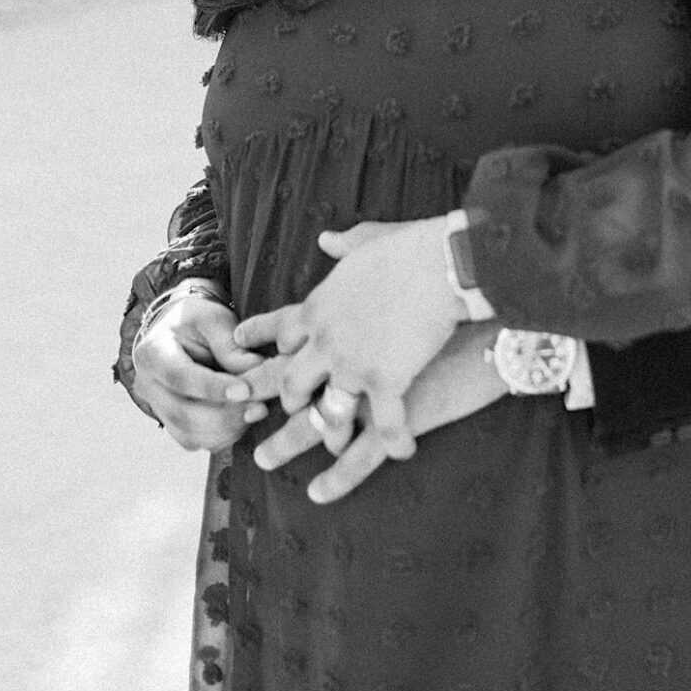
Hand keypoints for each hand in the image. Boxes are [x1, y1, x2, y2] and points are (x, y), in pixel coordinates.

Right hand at [131, 290, 266, 451]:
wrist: (180, 334)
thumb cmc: (199, 322)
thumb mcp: (214, 318)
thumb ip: (231, 344)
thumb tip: (256, 370)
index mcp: (152, 353)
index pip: (180, 377)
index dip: (213, 387)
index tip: (245, 390)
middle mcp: (147, 385)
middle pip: (182, 413)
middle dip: (225, 415)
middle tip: (260, 407)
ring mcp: (157, 409)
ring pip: (189, 434)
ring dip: (227, 429)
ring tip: (257, 411)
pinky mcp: (171, 424)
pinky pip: (194, 442)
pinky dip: (221, 438)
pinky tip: (244, 420)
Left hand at [227, 216, 466, 465]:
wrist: (438, 265)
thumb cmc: (408, 249)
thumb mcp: (368, 242)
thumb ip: (345, 245)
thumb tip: (327, 238)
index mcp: (319, 308)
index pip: (285, 334)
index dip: (272, 346)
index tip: (252, 350)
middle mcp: (326, 342)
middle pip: (293, 381)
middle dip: (290, 399)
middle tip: (285, 411)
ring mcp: (352, 366)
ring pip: (327, 413)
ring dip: (329, 434)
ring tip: (334, 448)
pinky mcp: (385, 383)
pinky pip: (384, 425)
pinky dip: (394, 441)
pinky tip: (402, 451)